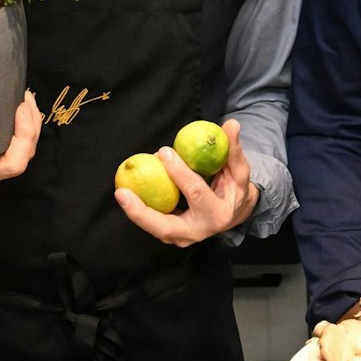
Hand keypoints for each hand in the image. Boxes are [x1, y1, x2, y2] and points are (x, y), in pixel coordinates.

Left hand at [118, 118, 258, 245]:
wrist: (235, 214)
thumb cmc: (235, 190)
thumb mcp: (239, 171)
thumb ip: (234, 149)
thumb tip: (231, 123)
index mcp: (217, 214)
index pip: (195, 192)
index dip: (179, 172)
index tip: (164, 151)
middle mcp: (198, 231)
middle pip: (165, 227)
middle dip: (142, 212)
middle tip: (122, 193)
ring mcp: (184, 237)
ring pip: (156, 229)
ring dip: (136, 213)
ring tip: (121, 193)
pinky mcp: (173, 235)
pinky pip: (154, 224)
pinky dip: (140, 211)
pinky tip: (128, 194)